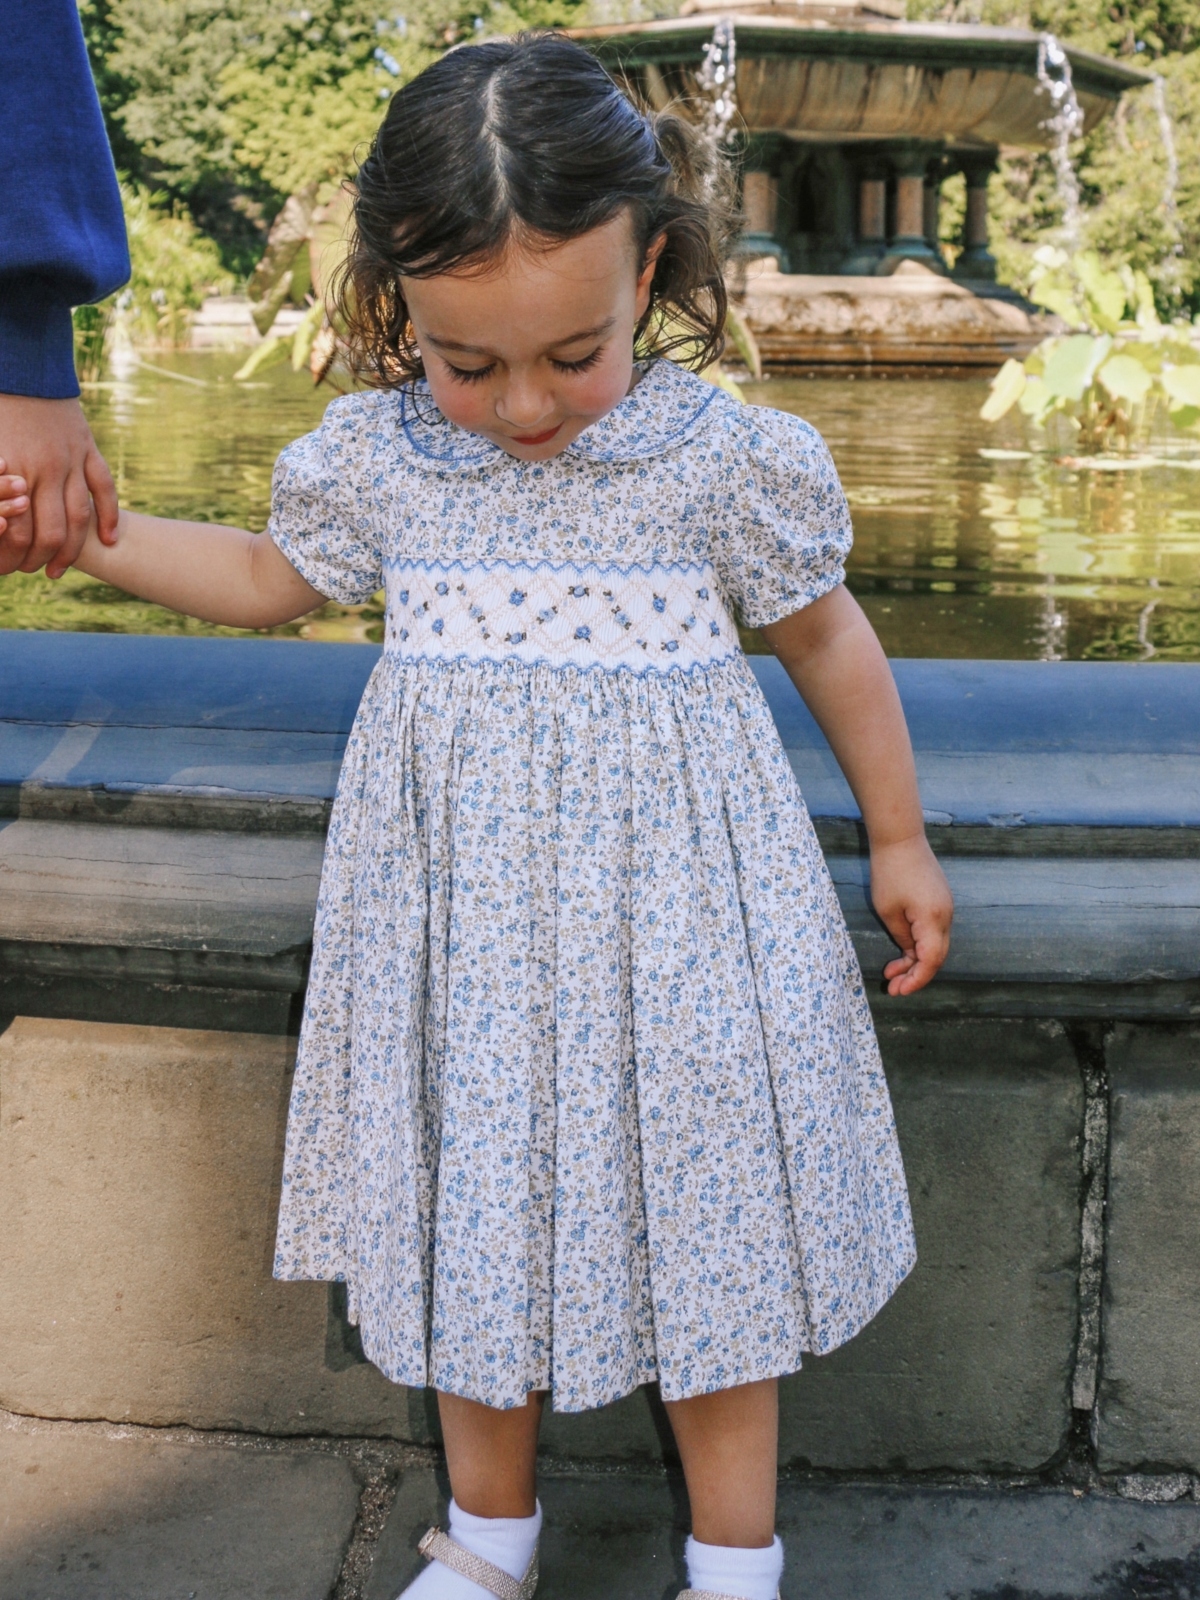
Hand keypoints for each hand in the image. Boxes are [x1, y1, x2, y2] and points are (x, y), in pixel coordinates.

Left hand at [0, 395, 118, 577]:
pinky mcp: (88, 450)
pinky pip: (104, 489)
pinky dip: (110, 517)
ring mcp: (72, 461)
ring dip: (71, 551)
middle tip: (31, 571)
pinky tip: (109, 540)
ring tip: (58, 569)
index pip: (18, 530)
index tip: (5, 569)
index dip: (12, 556)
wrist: (23, 365)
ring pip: (79, 518)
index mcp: (13, 469)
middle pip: (50, 532)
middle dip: (39, 559)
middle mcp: (46, 469)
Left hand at [868, 833, 952, 996]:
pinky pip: (934, 931)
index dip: (916, 980)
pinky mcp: (940, 901)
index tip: (898, 991)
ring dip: (916, 961)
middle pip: (936, 957)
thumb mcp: (888, 910)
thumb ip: (902, 937)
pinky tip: (902, 952)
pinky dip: (920, 945)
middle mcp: (946, 916)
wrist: (901, 838)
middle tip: (893, 987)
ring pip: (936, 945)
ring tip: (892, 972)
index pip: (931, 962)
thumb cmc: (890, 871)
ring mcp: (946, 908)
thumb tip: (910, 953)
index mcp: (933, 920)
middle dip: (915, 975)